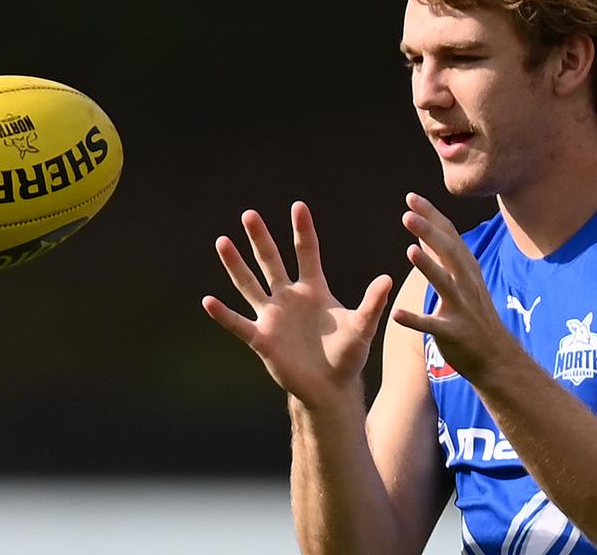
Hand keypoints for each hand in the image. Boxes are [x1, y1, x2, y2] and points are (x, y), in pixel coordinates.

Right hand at [202, 201, 392, 408]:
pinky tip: (208, 301)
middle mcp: (289, 297)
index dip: (302, 230)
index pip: (306, 252)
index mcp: (314, 289)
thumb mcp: (362, 327)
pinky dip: (224, 314)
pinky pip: (239, 324)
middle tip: (249, 214)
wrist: (330, 388)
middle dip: (261, 238)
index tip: (298, 206)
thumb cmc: (348, 355)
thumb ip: (372, 303)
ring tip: (222, 242)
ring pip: (250, 285)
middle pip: (272, 261)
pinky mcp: (262, 339)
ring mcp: (273, 317)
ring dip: (236, 265)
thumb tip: (388, 278)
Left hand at [392, 192, 514, 379]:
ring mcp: (461, 309)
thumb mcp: (464, 280)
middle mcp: (466, 284)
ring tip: (410, 250)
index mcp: (466, 270)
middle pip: (448, 252)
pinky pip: (432, 326)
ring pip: (444, 284)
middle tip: (407, 214)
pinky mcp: (454, 333)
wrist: (496, 357)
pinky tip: (397, 314)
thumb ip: (445, 256)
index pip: (449, 236)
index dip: (431, 216)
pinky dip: (415, 320)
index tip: (411, 197)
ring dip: (428, 267)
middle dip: (429, 232)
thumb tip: (426, 229)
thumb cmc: (474, 315)